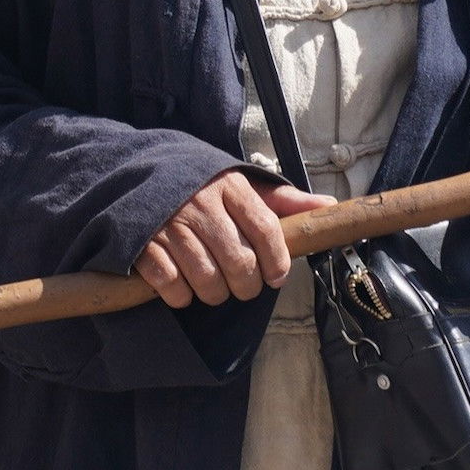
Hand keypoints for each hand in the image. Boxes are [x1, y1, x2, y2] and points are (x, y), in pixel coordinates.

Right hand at [137, 169, 337, 306]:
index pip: (265, 229)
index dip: (277, 261)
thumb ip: (283, 200)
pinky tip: (184, 288)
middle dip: (246, 286)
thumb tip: (328, 205)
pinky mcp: (144, 244)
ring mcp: (170, 225)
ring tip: (214, 287)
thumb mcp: (242, 187)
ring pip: (207, 279)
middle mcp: (201, 204)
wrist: (141, 173)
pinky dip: (181, 296)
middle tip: (243, 287)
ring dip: (215, 294)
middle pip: (239, 262)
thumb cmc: (203, 188)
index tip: (276, 277)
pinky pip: (171, 285)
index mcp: (230, 187)